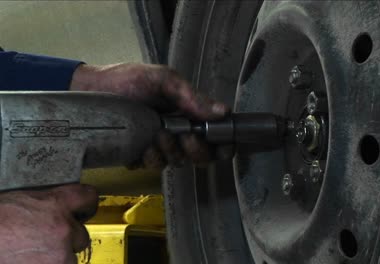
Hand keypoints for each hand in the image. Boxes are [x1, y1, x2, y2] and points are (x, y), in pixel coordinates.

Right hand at [0, 184, 97, 263]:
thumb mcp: (19, 201)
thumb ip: (44, 204)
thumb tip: (53, 210)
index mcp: (56, 203)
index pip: (88, 197)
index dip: (85, 204)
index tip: (82, 209)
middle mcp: (63, 228)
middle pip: (82, 235)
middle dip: (68, 239)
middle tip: (48, 240)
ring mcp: (59, 254)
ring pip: (70, 258)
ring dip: (57, 257)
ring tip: (33, 254)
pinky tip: (27, 260)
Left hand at [70, 63, 231, 167]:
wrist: (91, 89)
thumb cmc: (129, 80)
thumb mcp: (164, 81)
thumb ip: (192, 97)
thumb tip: (224, 112)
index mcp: (189, 114)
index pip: (216, 137)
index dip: (224, 146)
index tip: (220, 145)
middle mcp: (178, 132)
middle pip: (202, 157)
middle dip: (196, 150)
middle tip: (184, 135)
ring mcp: (160, 146)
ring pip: (178, 163)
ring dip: (171, 151)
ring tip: (157, 134)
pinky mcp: (140, 156)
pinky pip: (154, 167)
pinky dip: (151, 158)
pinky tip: (143, 146)